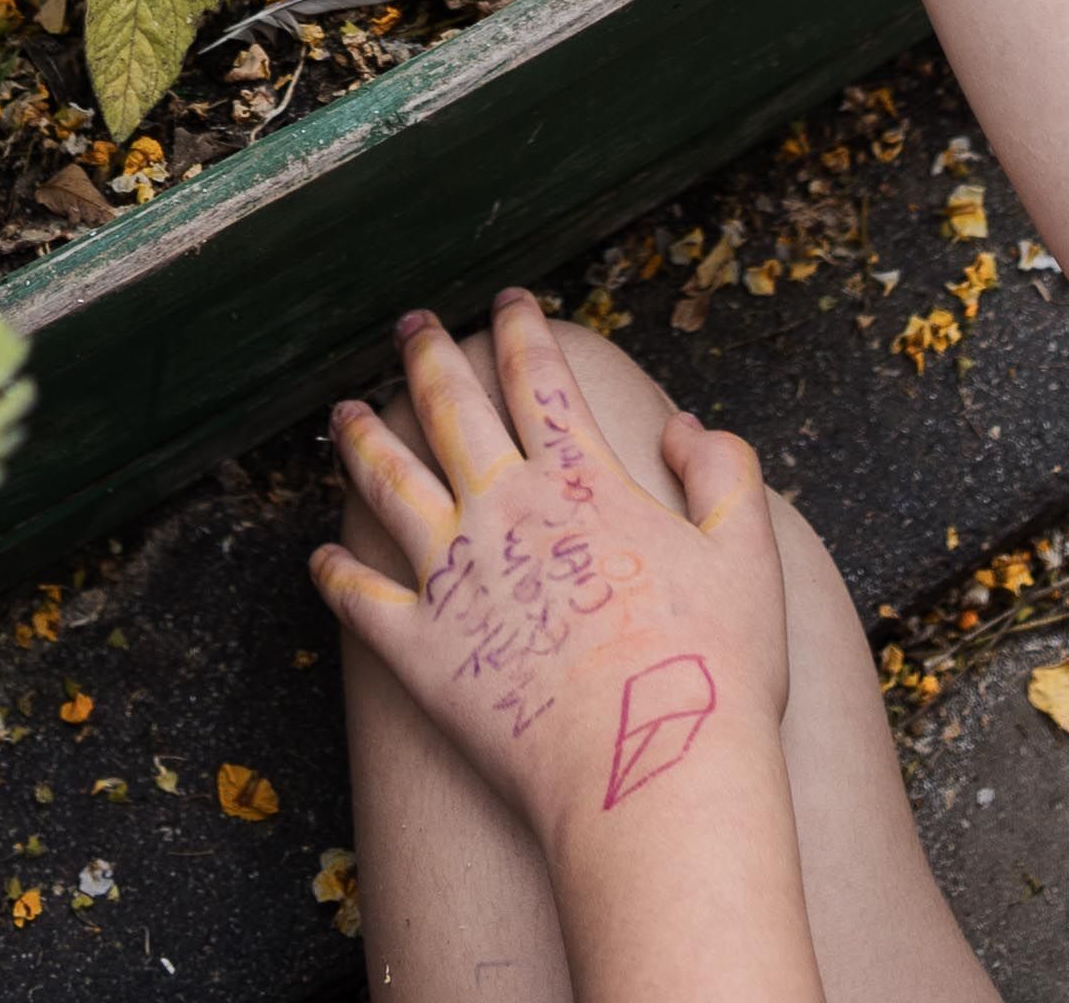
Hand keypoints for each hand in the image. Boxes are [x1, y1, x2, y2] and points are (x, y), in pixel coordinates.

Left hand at [311, 294, 793, 865]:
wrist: (649, 767)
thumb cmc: (712, 669)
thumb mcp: (748, 554)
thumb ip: (724, 473)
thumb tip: (684, 426)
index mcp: (581, 481)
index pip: (539, 381)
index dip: (523, 331)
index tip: (509, 300)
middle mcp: (505, 512)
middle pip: (450, 411)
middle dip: (430, 357)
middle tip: (412, 323)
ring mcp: (454, 579)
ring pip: (389, 485)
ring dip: (364, 441)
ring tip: (343, 413)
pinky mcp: (421, 651)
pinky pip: (361, 601)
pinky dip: (337, 575)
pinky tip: (320, 555)